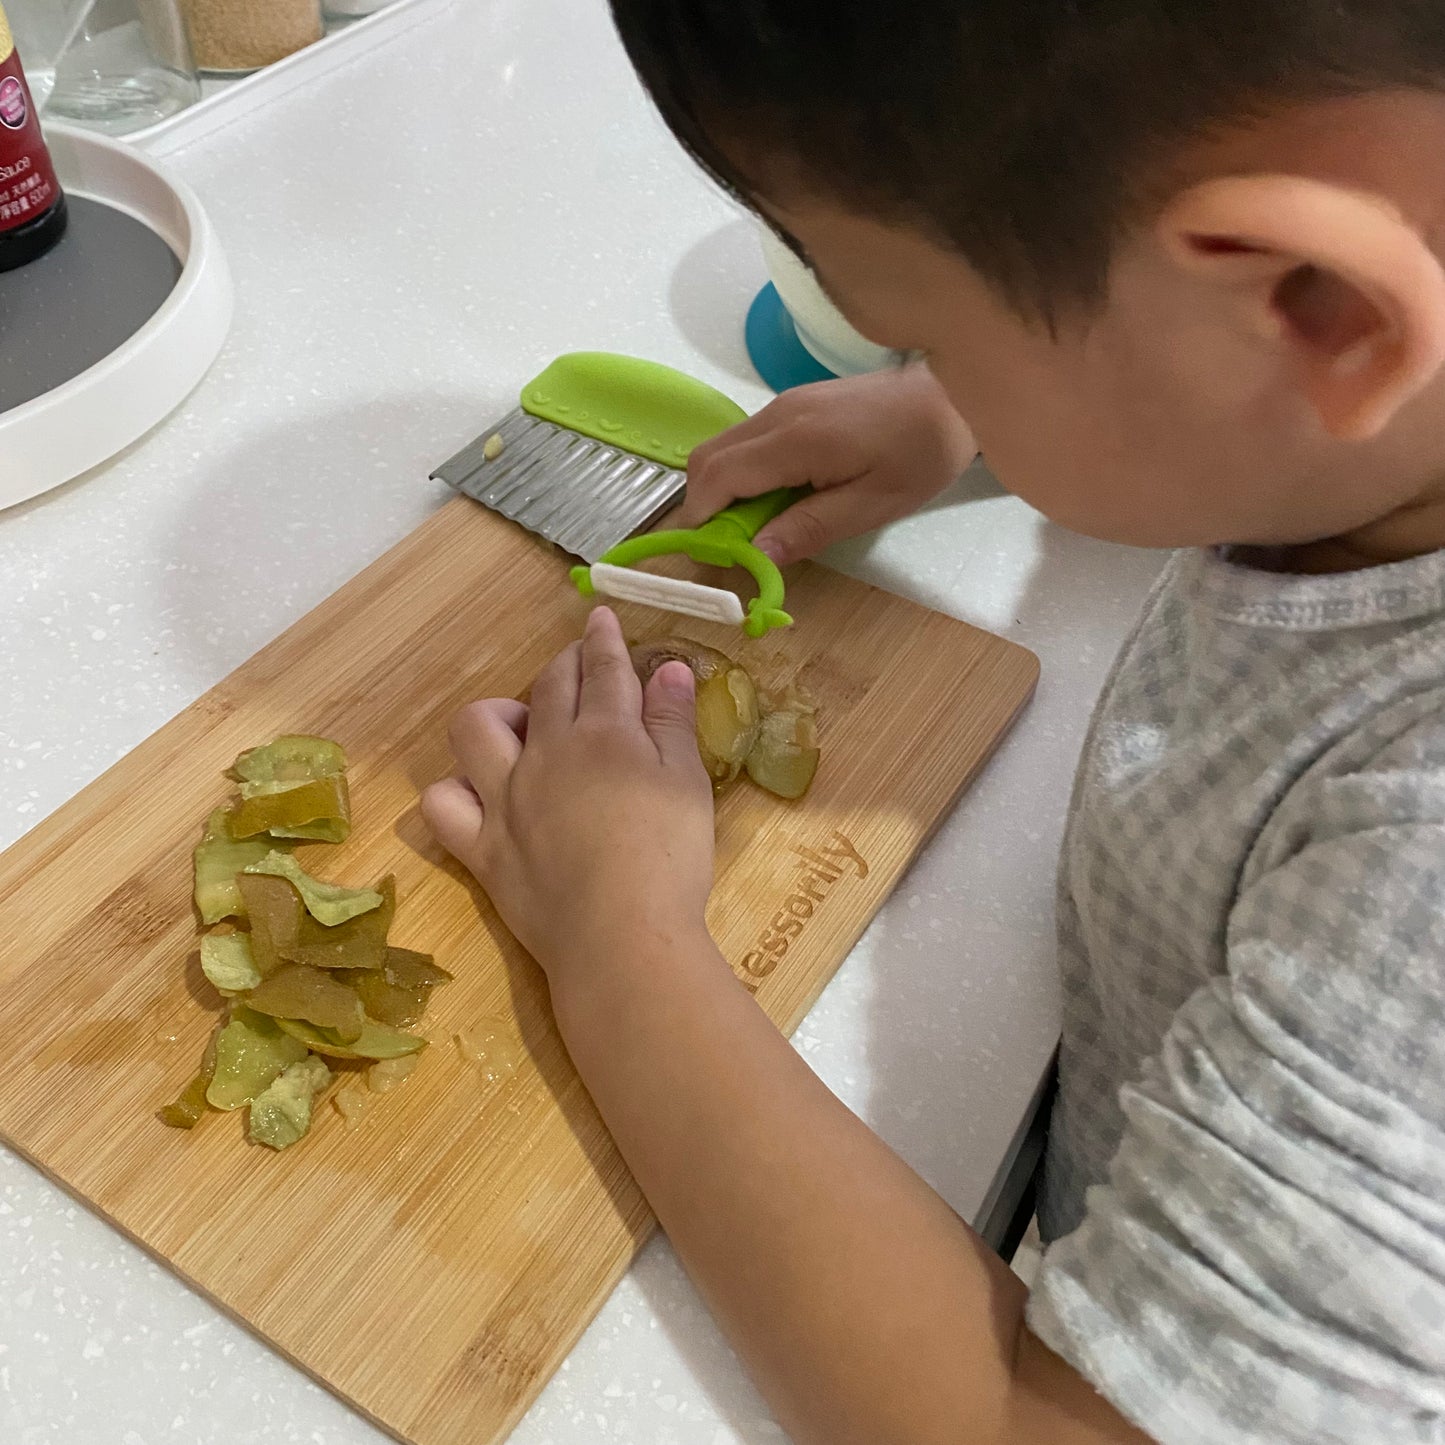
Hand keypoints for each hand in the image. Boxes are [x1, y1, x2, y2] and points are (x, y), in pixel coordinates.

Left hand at [421, 608, 716, 988]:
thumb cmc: (669, 861)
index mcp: (605, 735)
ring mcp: (505, 799)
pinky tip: (479, 794)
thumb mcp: (689, 784)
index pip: (602, 670)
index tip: (600, 618)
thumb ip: (674, 722)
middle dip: (564, 664)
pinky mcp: (481, 847)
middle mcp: (547, 754)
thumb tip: (666, 667)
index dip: (603, 640)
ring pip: (475, 729)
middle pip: (548, 688)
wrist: (621, 938)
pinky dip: (454, 791)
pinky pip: (442, 805)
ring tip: (523, 727)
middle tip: (580, 664)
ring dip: (497, 715)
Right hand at [677, 365, 976, 563]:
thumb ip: (809, 528)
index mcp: (795, 440)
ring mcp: (783, 404)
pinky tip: (775, 498)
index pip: (718, 477)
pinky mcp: (794, 404)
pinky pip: (747, 440)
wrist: (949, 396)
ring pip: (724, 447)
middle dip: (704, 505)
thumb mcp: (871, 505)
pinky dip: (743, 473)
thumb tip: (756, 554)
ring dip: (724, 490)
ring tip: (756, 527)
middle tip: (730, 546)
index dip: (701, 518)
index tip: (709, 555)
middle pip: (707, 459)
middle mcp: (778, 415)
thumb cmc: (919, 454)